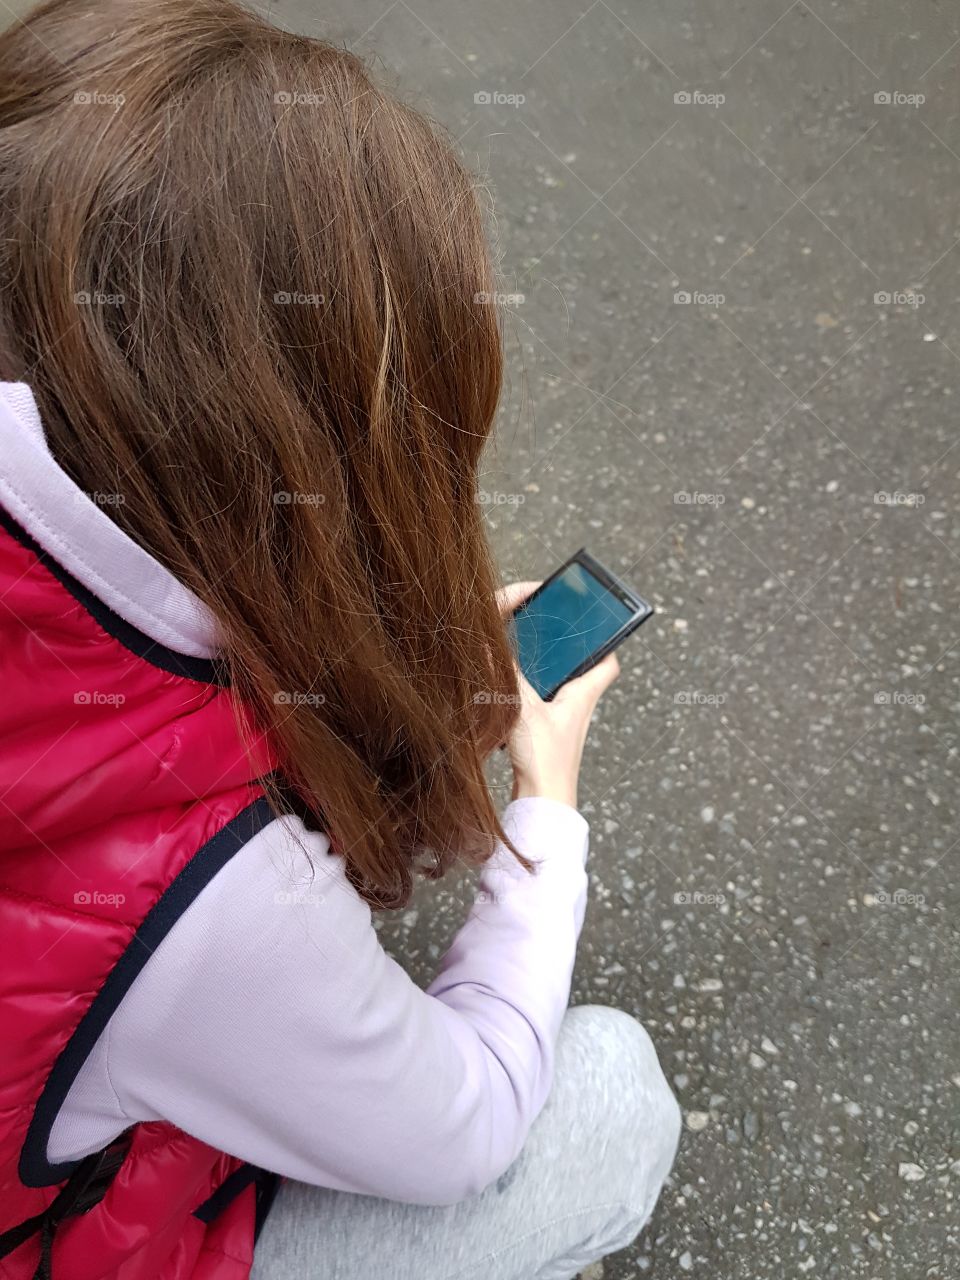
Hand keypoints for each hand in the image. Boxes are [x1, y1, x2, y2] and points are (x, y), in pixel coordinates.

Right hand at [497, 581, 620, 809]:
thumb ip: (509, 676)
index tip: (593, 625)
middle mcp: (578, 709)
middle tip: (549, 636)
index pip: (607, 662)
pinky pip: (543, 708)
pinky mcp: (548, 738)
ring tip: (524, 659)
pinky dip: (530, 697)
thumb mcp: (524, 709)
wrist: (543, 804)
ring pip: (559, 690)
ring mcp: (564, 725)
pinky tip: (510, 696)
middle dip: (566, 654)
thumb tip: (494, 646)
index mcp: (583, 696)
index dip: (605, 641)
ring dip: (545, 676)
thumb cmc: (546, 761)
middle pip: (581, 672)